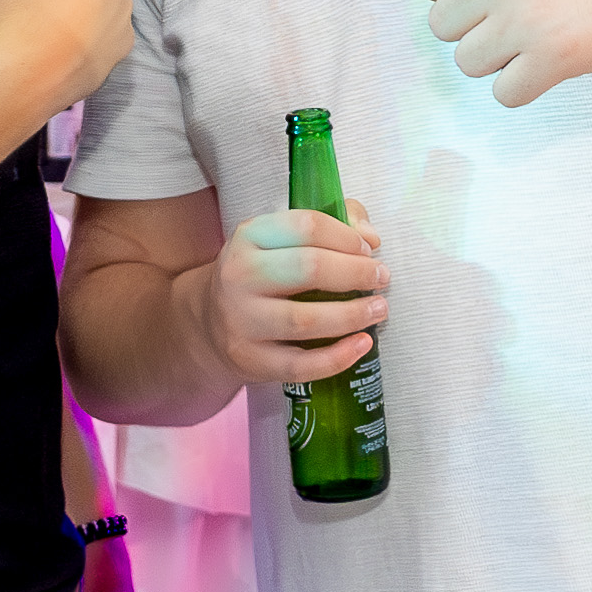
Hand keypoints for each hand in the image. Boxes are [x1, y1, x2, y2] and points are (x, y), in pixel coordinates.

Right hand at [194, 206, 385, 384]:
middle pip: (309, 268)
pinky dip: (338, 357)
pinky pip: (301, 365)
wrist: (209, 324)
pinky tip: (362, 344)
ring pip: (305, 319)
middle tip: (382, 278)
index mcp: (250, 236)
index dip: (346, 237)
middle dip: (356, 273)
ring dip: (352, 315)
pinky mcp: (251, 360)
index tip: (368, 249)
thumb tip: (371, 238)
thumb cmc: (262, 276)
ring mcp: (241, 321)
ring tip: (378, 309)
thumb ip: (333, 226)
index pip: (307, 226)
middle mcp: (239, 275)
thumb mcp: (281, 240)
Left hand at [420, 0, 591, 106]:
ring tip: (536, 36)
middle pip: (443, 27)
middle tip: (521, 14)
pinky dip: (523, 87)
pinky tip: (549, 63)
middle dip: (476, 26)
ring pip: (469, 63)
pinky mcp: (555, 57)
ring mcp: (526, 18)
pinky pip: (505, 94)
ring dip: (499, 59)